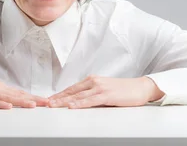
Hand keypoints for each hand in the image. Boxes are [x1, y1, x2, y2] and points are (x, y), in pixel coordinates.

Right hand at [0, 77, 48, 108]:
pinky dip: (0, 104)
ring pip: (7, 98)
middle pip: (18, 94)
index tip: (46, 101)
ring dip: (21, 101)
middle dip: (34, 99)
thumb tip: (12, 104)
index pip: (20, 93)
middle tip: (48, 103)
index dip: (34, 97)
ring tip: (34, 105)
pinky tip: (8, 107)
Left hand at [48, 75, 164, 108]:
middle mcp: (94, 82)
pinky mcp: (107, 95)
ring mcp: (100, 87)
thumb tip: (80, 101)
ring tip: (53, 105)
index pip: (72, 88)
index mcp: (92, 80)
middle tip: (45, 104)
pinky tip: (72, 106)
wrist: (140, 88)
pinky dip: (79, 104)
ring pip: (78, 96)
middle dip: (57, 98)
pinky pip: (90, 100)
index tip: (49, 100)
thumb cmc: (124, 91)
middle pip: (72, 91)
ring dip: (64, 101)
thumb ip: (92, 94)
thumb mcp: (105, 90)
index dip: (59, 94)